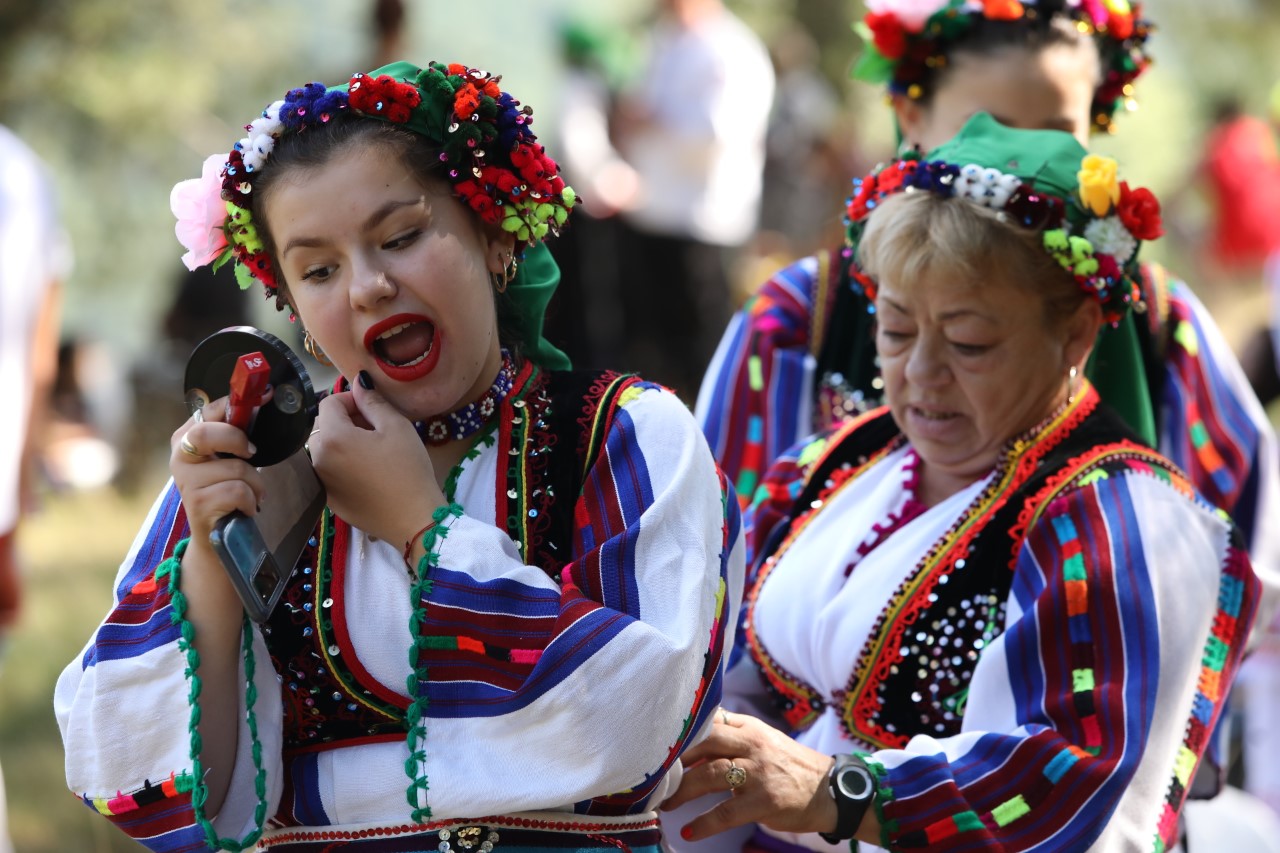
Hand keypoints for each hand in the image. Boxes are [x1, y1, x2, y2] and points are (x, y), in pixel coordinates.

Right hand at [171, 397, 264, 555]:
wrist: (216, 534)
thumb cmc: (225, 489)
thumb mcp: (227, 456)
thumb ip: (235, 431)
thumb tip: (263, 397)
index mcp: (186, 437)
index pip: (209, 410)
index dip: (236, 403)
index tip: (265, 396)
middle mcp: (179, 456)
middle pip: (207, 433)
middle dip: (238, 440)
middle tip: (251, 453)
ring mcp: (185, 481)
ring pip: (236, 467)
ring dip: (255, 483)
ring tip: (249, 494)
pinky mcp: (198, 503)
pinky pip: (239, 491)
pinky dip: (251, 500)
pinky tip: (244, 508)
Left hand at [307, 374, 444, 545]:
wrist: (414, 520)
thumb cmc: (408, 470)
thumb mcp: (396, 427)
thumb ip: (372, 401)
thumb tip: (358, 382)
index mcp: (332, 438)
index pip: (329, 403)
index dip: (351, 400)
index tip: (374, 409)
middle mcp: (317, 459)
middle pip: (324, 426)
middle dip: (346, 420)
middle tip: (377, 430)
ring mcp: (322, 483)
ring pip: (326, 449)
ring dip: (344, 442)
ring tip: (374, 452)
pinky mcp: (330, 501)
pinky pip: (330, 472)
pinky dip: (344, 465)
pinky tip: (370, 474)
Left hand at [662, 711, 837, 842]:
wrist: (830, 790)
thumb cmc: (788, 765)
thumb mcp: (761, 740)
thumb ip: (730, 736)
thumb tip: (689, 738)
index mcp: (748, 727)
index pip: (708, 719)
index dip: (680, 730)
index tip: (656, 742)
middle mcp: (752, 744)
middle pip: (704, 741)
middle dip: (675, 758)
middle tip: (655, 774)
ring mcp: (759, 773)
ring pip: (710, 775)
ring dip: (683, 790)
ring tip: (665, 803)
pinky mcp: (764, 802)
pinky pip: (726, 813)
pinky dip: (705, 824)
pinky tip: (689, 832)